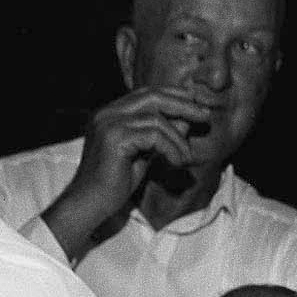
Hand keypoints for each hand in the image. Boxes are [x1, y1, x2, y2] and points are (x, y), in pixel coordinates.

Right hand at [40, 84, 216, 254]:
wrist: (90, 203)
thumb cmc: (116, 181)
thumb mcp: (145, 152)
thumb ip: (161, 133)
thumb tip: (188, 118)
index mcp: (110, 113)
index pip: (147, 93)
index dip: (175, 96)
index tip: (198, 106)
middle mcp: (106, 113)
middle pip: (153, 97)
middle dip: (184, 105)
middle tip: (205, 116)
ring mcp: (108, 124)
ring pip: (157, 119)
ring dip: (178, 139)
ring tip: (186, 158)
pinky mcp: (114, 138)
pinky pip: (154, 136)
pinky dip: (171, 149)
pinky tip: (176, 163)